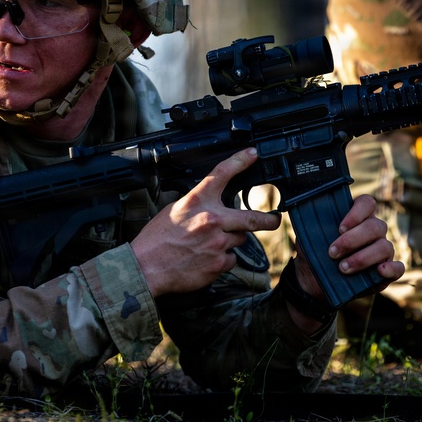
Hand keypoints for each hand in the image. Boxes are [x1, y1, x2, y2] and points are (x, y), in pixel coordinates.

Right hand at [131, 148, 279, 296]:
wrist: (146, 268)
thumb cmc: (156, 240)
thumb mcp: (174, 210)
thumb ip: (198, 205)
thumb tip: (213, 206)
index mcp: (196, 201)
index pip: (222, 174)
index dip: (240, 161)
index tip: (253, 154)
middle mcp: (211, 219)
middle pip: (252, 218)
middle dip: (269, 219)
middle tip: (275, 219)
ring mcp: (217, 243)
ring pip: (239, 240)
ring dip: (230, 241)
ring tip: (208, 245)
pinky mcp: (219, 264)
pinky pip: (231, 260)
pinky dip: (222, 260)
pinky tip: (206, 259)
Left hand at [293, 194, 403, 302]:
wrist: (314, 281)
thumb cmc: (314, 254)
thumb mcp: (308, 239)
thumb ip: (311, 227)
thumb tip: (307, 217)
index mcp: (358, 217)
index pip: (367, 203)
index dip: (356, 213)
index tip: (340, 228)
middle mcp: (374, 231)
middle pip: (375, 227)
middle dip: (352, 240)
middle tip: (332, 253)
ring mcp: (383, 250)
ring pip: (384, 247)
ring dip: (362, 258)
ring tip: (343, 268)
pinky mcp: (387, 271)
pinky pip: (398, 267)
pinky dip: (391, 269)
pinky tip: (379, 271)